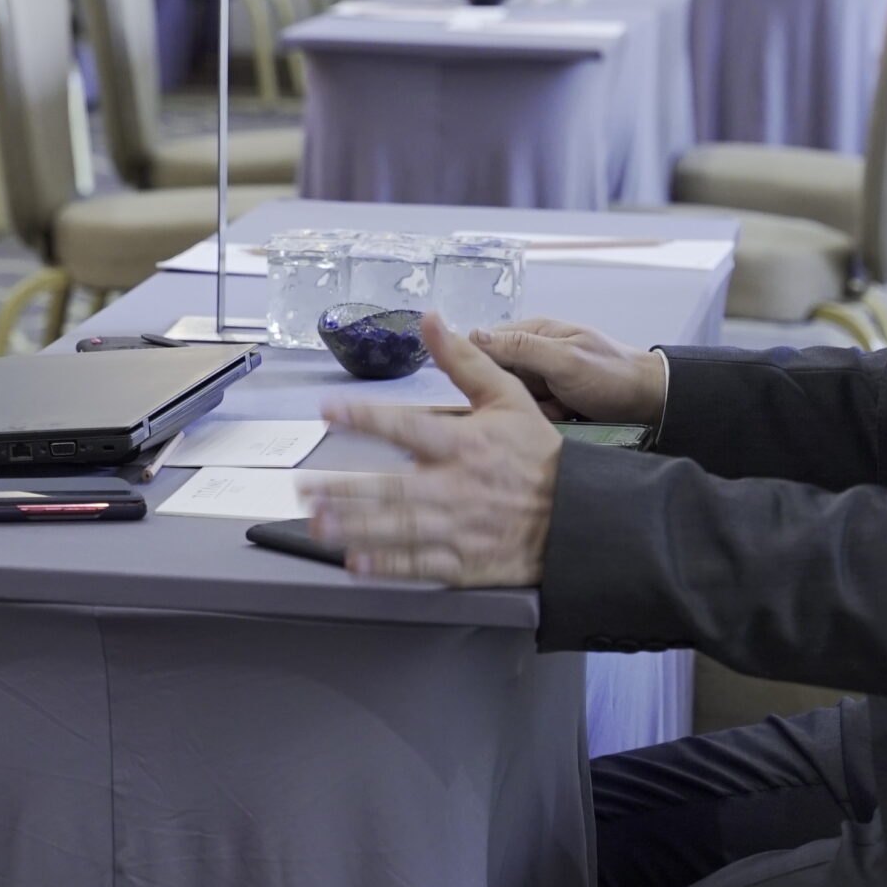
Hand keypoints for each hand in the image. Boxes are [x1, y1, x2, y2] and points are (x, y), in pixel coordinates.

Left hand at [302, 315, 564, 586]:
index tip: (330, 412)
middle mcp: (457, 488)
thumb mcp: (508, 397)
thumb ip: (464, 361)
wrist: (580, 516)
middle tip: (305, 487)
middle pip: (392, 488)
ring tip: (317, 523)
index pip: (407, 428)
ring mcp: (459, 529)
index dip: (366, 418)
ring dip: (355, 526)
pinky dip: (387, 566)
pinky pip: (420, 566)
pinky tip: (356, 562)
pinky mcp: (465, 563)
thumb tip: (432, 320)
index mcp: (464, 444)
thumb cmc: (539, 456)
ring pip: (399, 529)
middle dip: (345, 489)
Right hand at [469, 317, 665, 424]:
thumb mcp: (564, 360)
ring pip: (513, 397)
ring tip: (560, 408)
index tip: (490, 387)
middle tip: (543, 399)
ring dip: (531, 408)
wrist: (650, 401)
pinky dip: (545, 417)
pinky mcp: (550, 398)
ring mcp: (542, 376)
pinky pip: (531, 410)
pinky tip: (564, 416)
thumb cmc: (612, 375)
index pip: (484, 344)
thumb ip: (520, 348)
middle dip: (514, 393)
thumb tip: (473, 335)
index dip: (481, 367)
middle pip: (497, 375)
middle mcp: (532, 351)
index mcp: (533, 332)